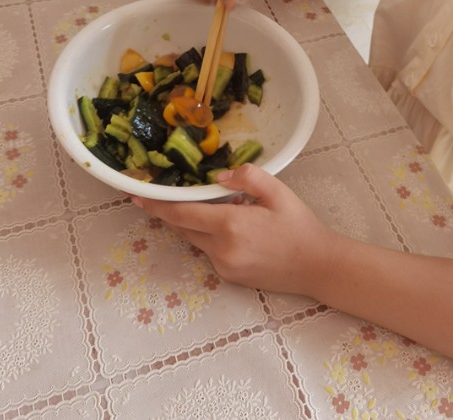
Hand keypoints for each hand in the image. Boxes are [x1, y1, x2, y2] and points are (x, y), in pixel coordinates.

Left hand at [130, 164, 336, 293]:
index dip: (156, 205)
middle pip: (183, 227)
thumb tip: (217, 178)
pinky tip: (234, 225)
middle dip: (170, 211)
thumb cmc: (299, 225)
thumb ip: (246, 177)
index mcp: (230, 225)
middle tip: (156, 194)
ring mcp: (223, 266)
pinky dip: (211, 235)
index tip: (135, 195)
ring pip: (195, 239)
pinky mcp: (229, 276)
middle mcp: (220, 249)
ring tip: (216, 206)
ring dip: (194, 222)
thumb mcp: (277, 192)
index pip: (181, 214)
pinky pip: (209, 250)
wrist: (317, 266)